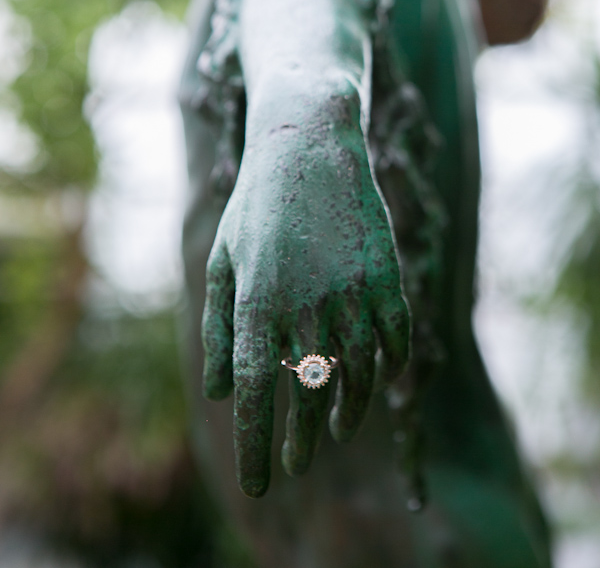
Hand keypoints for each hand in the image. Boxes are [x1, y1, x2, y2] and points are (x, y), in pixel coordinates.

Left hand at [201, 92, 409, 497]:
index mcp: (258, 299)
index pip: (257, 393)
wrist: (309, 142)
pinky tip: (374, 382)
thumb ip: (221, 328)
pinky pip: (396, 340)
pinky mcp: (386, 273)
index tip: (260, 485)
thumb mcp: (224, 259)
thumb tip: (224, 392)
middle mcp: (307, 300)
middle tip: (294, 466)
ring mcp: (353, 287)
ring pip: (358, 375)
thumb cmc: (256, 205)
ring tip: (333, 432)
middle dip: (301, 442)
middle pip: (308, 395)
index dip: (257, 445)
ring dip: (346, 413)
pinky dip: (387, 370)